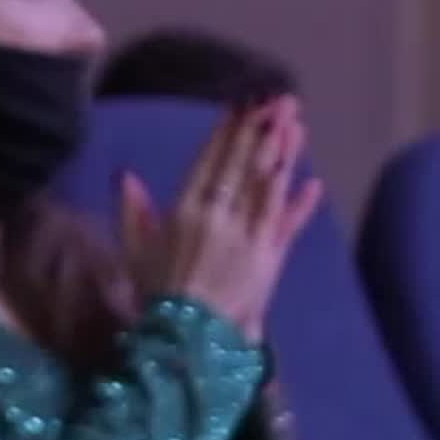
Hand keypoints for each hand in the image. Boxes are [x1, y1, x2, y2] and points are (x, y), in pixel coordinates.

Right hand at [115, 96, 324, 338]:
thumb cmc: (157, 293)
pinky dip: (300, 204)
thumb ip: (132, 211)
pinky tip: (312, 181)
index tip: (240, 105)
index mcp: (185, 212)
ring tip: (295, 124)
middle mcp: (220, 218)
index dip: (226, 132)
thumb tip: (126, 175)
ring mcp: (248, 237)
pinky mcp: (269, 258)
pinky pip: (286, 225)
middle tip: (278, 100)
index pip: (209, 162)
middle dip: (261, 130)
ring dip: (284, 154)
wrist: (187, 339)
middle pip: (243, 166)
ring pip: (267, 187)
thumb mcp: (135, 251)